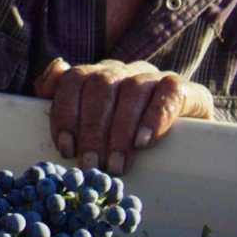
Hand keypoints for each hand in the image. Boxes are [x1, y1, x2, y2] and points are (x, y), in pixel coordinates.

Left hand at [34, 58, 213, 173]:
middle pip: (100, 87)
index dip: (65, 112)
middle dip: (92, 129)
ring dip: (120, 130)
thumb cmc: (127, 135)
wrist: (185, 140)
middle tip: (91, 164)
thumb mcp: (93, 123)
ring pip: (132, 89)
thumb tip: (51, 75)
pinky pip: (168, 93)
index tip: (66, 148)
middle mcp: (123, 71)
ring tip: (117, 164)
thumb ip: (65, 99)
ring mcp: (153, 77)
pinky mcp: (183, 88)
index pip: (73, 80)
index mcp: (97, 76)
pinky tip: (144, 142)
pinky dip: (153, 117)